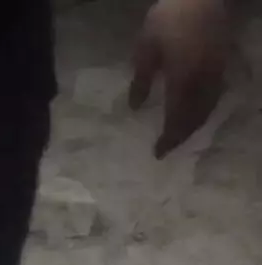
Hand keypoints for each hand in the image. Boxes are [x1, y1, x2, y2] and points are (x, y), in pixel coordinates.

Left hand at [130, 0, 229, 157]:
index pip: (176, 118)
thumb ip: (141, 80)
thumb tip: (135, 108)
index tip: (158, 153)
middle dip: (181, 136)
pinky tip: (194, 113)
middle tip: (167, 149)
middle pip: (195, 118)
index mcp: (183, 80)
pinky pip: (214, 97)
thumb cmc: (168, 20)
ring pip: (207, 109)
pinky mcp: (221, 65)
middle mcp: (203, 82)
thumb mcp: (146, 49)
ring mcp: (216, 73)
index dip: (169, 138)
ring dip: (193, 126)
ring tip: (178, 136)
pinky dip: (202, 111)